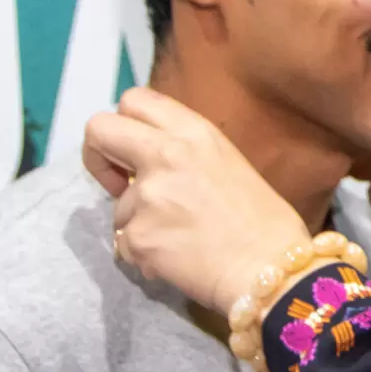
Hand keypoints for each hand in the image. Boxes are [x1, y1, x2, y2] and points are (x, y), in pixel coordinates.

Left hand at [84, 87, 308, 315]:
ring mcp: (147, 196)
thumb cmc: (265, 222)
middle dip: (97, 157)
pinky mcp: (138, 237)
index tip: (132, 155)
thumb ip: (185, 155)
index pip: (133, 100)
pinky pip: (125, 246)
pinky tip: (180, 261)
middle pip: (98, 129)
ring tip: (182, 242)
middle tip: (117, 185)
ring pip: (118, 208)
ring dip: (140, 225)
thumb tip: (149, 169)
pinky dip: (146, 256)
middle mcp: (165, 153)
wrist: (274, 272)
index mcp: (193, 131)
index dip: (123, 126)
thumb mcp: (228, 164)